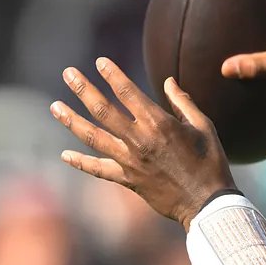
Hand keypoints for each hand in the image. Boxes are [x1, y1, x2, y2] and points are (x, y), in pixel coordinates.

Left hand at [50, 57, 234, 227]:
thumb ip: (183, 103)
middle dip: (84, 89)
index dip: (112, 74)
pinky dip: (81, 163)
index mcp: (159, 124)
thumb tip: (169, 82)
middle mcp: (139, 140)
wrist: (207, 202)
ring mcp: (130, 161)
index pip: (128, 92)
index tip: (100, 62)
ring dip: (72, 120)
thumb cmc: (210, 162)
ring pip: (93, 137)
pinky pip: (99, 170)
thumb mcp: (204, 126)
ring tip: (55, 106)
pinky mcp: (128, 179)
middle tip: (69, 73)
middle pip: (103, 110)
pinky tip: (64, 155)